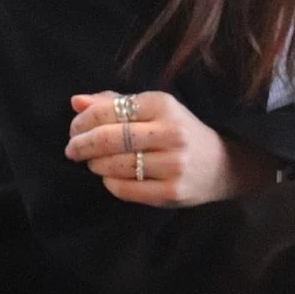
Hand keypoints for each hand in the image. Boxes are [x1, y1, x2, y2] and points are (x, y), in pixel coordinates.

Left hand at [65, 90, 275, 206]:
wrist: (222, 165)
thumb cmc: (180, 132)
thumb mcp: (154, 110)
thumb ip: (114, 103)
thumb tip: (76, 101)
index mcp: (164, 105)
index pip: (110, 110)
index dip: (84, 120)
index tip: (74, 128)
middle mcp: (171, 133)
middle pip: (109, 138)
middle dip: (81, 144)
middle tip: (72, 149)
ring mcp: (172, 164)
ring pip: (114, 165)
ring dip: (95, 164)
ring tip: (93, 162)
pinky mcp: (170, 192)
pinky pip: (124, 188)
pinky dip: (109, 182)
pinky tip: (110, 177)